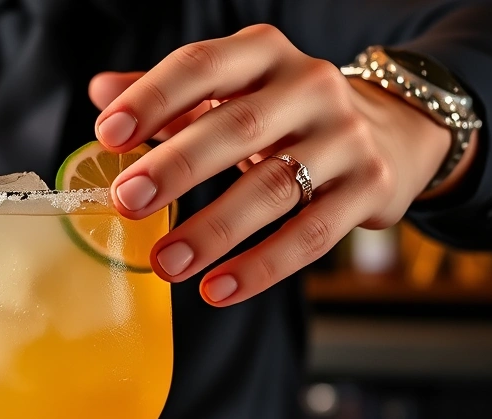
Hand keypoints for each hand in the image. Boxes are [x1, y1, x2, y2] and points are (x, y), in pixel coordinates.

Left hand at [89, 24, 473, 305]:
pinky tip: (217, 290)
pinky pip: (310, 235)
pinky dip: (261, 267)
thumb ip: (170, 95)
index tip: (107, 134)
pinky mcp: (368, 188)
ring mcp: (345, 138)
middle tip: (128, 202)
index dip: (152, 98)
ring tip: (165, 263)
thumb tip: (99, 91)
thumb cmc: (285, 113)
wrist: (392, 131)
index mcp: (262, 55)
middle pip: (237, 127)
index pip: (201, 65)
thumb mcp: (232, 90)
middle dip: (177, 166)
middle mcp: (309, 86)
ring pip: (273, 188)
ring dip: (213, 230)